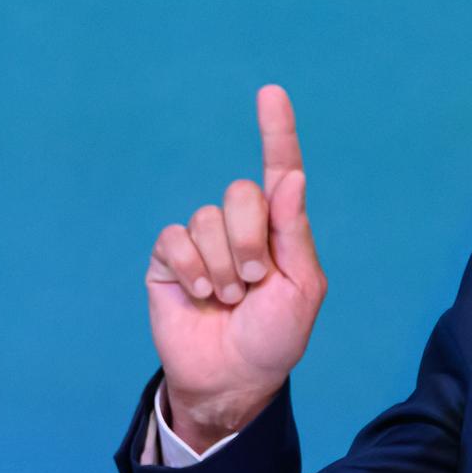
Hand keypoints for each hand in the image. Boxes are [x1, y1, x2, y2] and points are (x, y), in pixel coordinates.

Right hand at [147, 84, 325, 452]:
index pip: (278, 171)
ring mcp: (202, 242)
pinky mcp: (170, 259)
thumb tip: (291, 177)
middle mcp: (240, 227)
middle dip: (249, 242)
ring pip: (206, 220)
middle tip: (252, 283)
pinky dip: (192, 270)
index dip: (276, 131)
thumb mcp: (301, 289)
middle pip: (241, 194)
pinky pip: (175, 239)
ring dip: (221, 268)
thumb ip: (293, 232)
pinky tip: (198, 296)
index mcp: (279, 229)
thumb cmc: (275, 338)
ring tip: (225, 299)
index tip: (271, 93)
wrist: (232, 379)